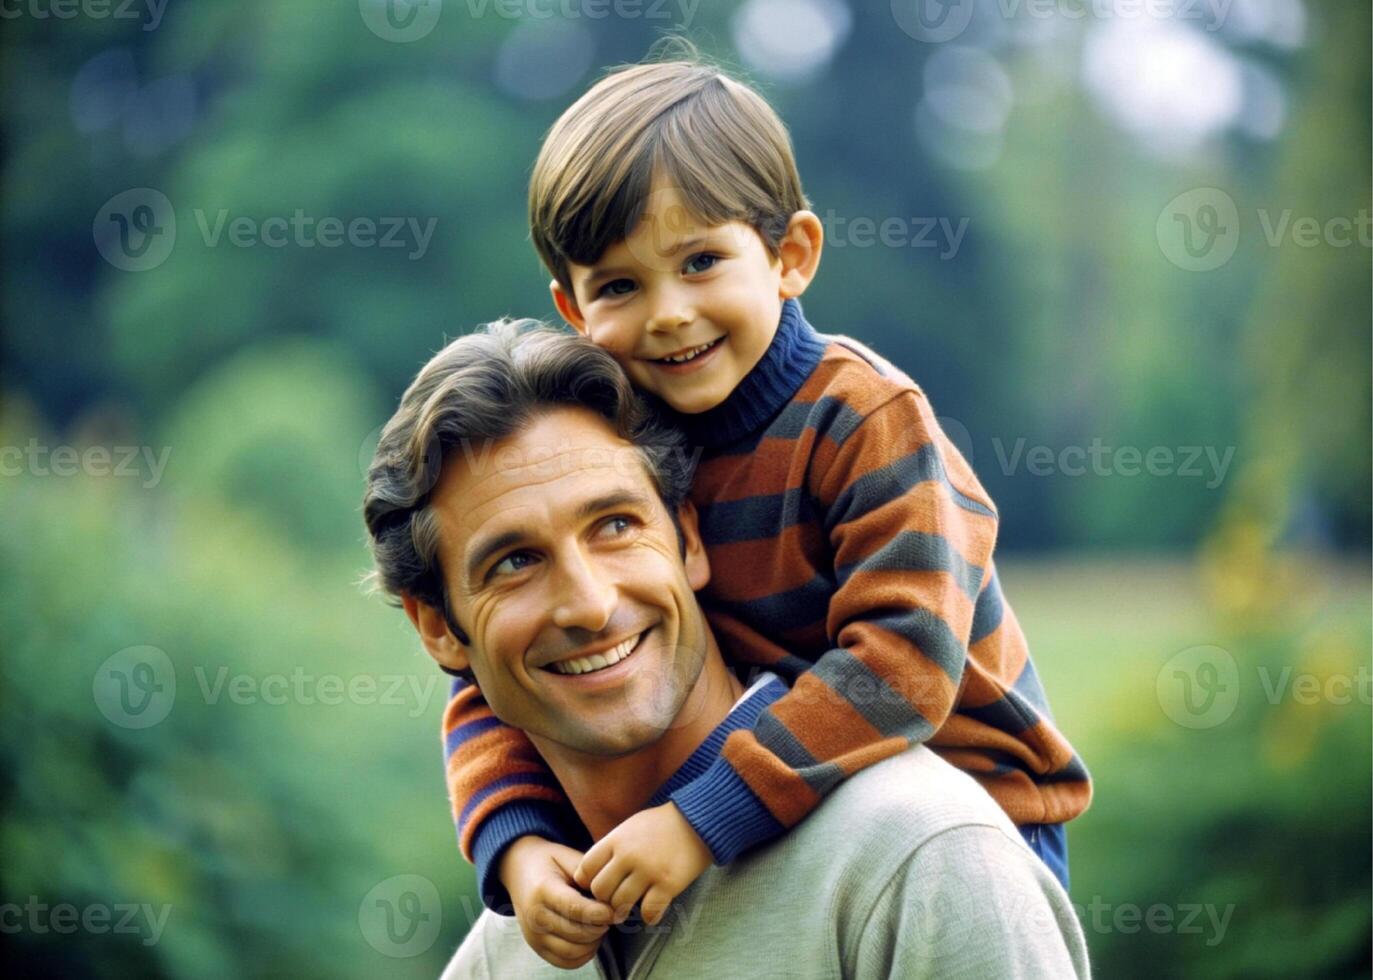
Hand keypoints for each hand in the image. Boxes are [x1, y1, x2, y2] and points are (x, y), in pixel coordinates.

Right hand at [499, 836, 615, 969]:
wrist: (520, 869)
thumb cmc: (549, 861)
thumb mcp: (568, 857)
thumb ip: (588, 875)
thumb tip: (610, 898)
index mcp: (542, 889)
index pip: (575, 909)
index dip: (600, 913)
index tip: (615, 910)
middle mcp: (534, 916)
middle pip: (576, 933)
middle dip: (600, 927)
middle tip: (611, 916)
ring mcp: (533, 935)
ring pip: (572, 951)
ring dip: (594, 942)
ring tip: (601, 926)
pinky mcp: (536, 947)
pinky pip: (565, 962)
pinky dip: (583, 955)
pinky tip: (591, 939)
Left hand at [573, 803, 712, 925]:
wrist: (697, 821)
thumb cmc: (660, 825)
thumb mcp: (629, 827)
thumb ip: (610, 848)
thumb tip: (590, 875)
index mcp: (616, 839)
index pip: (585, 869)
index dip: (589, 881)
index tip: (600, 884)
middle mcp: (628, 855)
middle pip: (600, 891)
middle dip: (606, 899)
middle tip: (615, 899)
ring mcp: (648, 870)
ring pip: (621, 905)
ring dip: (625, 910)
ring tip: (631, 907)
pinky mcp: (668, 884)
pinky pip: (648, 913)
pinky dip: (649, 916)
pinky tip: (653, 910)